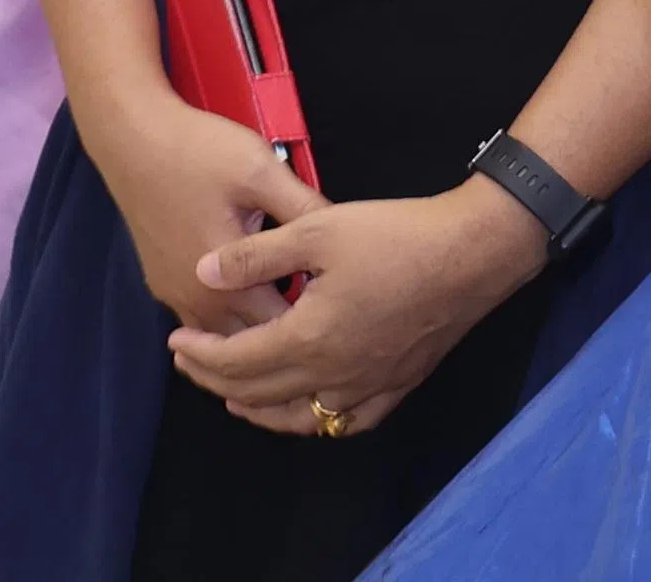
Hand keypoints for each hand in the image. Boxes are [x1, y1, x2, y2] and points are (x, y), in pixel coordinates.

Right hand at [86, 89, 326, 339]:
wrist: (131, 138)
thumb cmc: (196, 151)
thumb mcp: (262, 172)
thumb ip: (303, 207)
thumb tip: (342, 234)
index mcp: (226, 282)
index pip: (281, 329)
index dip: (314, 319)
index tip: (338, 304)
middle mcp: (197, 301)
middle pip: (251, 343)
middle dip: (287, 333)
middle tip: (323, 313)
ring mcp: (175, 295)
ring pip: (223, 337)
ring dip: (255, 329)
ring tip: (291, 309)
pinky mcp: (162, 283)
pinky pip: (200, 319)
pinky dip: (227, 318)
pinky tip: (252, 293)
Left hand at [171, 180, 545, 437]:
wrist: (473, 252)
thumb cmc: (397, 236)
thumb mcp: (319, 229)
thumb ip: (257, 255)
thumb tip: (202, 273)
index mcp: (308, 338)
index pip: (236, 361)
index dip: (200, 354)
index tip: (176, 341)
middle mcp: (333, 375)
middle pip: (260, 393)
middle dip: (216, 380)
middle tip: (190, 362)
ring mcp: (368, 386)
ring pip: (299, 417)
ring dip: (258, 409)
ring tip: (233, 396)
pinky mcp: (397, 384)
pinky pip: (347, 421)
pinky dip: (316, 419)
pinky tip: (310, 407)